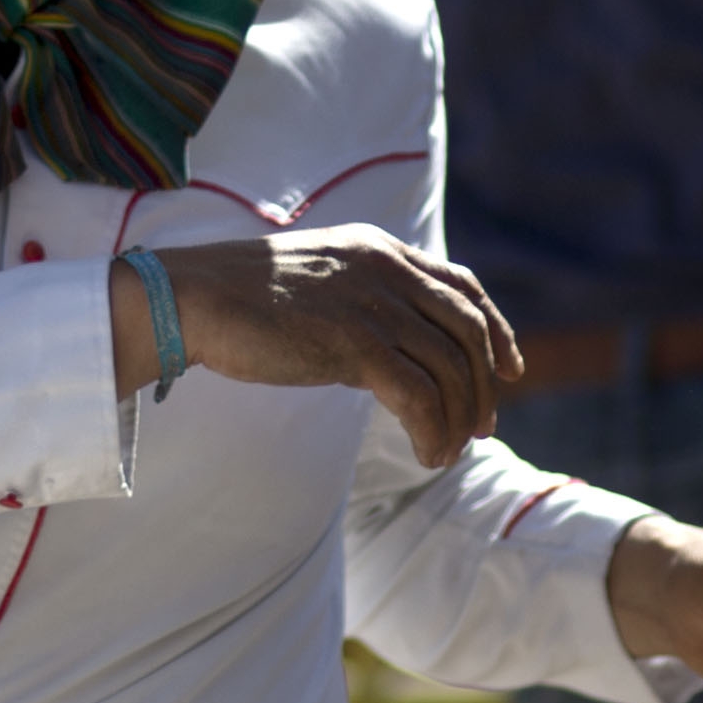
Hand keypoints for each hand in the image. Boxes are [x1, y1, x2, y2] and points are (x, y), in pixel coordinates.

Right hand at [131, 228, 524, 466]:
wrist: (193, 298)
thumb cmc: (243, 298)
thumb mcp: (320, 283)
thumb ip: (363, 304)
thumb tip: (392, 357)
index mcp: (381, 250)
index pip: (462, 286)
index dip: (496, 328)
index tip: (509, 368)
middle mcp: (388, 270)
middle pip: (468, 330)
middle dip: (485, 383)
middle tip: (482, 426)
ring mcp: (374, 305)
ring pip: (449, 369)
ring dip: (457, 419)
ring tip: (445, 453)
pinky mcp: (355, 345)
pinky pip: (419, 396)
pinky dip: (432, 430)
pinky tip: (427, 453)